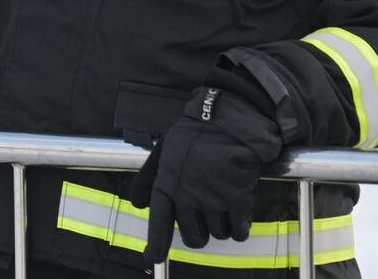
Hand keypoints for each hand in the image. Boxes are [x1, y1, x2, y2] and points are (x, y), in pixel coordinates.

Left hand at [130, 86, 282, 265]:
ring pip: (217, 234)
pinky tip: (239, 214)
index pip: (159, 222)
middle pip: (194, 237)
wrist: (230, 120)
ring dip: (221, 226)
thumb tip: (137, 204)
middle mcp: (188, 196)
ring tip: (223, 203)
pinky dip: (239, 228)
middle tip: (205, 216)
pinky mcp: (238, 200)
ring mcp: (213, 200)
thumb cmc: (196, 134)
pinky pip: (238, 231)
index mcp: (168, 183)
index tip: (150, 258)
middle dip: (199, 233)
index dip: (156, 244)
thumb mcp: (164, 150)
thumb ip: (148, 178)